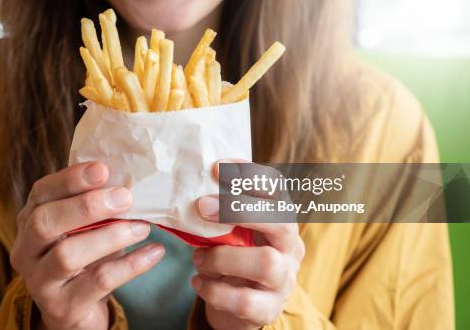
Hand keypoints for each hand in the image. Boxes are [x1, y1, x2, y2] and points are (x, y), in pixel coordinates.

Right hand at [10, 162, 164, 329]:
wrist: (77, 312)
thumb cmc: (85, 258)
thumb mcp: (83, 228)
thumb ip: (95, 204)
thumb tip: (128, 176)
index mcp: (28, 222)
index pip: (40, 193)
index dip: (70, 179)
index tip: (103, 169)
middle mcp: (26, 251)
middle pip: (44, 222)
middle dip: (86, 206)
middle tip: (125, 197)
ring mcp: (40, 282)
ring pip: (68, 255)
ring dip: (110, 236)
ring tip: (143, 226)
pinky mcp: (62, 308)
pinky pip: (98, 282)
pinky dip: (130, 265)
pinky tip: (154, 252)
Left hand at [190, 161, 304, 329]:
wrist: (241, 307)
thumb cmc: (234, 257)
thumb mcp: (231, 231)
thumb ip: (220, 211)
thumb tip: (187, 185)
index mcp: (282, 219)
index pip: (277, 188)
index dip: (249, 175)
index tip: (215, 168)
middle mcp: (290, 247)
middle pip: (280, 222)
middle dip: (239, 210)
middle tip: (201, 207)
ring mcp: (284, 281)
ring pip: (265, 263)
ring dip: (223, 257)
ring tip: (197, 257)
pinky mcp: (269, 310)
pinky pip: (244, 300)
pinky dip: (214, 290)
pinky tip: (198, 281)